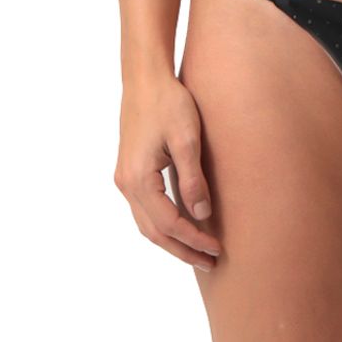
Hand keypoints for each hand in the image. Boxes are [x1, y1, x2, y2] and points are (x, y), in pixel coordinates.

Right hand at [113, 74, 223, 272]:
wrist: (145, 78)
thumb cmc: (168, 102)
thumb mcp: (186, 138)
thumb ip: (193, 178)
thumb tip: (202, 215)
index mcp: (138, 179)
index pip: (169, 223)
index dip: (193, 239)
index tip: (217, 248)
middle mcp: (125, 184)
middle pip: (154, 232)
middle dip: (182, 250)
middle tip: (210, 262)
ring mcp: (124, 178)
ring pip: (146, 224)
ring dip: (171, 240)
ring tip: (198, 252)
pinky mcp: (129, 171)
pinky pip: (145, 209)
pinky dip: (163, 224)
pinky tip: (181, 226)